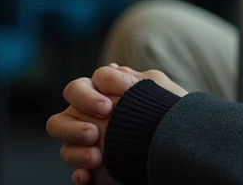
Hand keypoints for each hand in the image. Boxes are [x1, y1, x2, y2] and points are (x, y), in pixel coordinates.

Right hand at [48, 65, 187, 183]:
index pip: (89, 81)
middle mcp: (89, 113)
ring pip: (60, 131)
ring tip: (96, 154)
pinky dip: (78, 173)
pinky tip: (87, 174)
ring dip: (73, 138)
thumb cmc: (170, 116)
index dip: (101, 86)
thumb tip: (113, 68)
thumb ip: (138, 80)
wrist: (182, 149)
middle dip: (82, 106)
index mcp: (105, 92)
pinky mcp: (91, 168)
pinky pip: (75, 171)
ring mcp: (85, 140)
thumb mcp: (160, 93)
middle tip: (101, 120)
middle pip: (68, 100)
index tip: (120, 96)